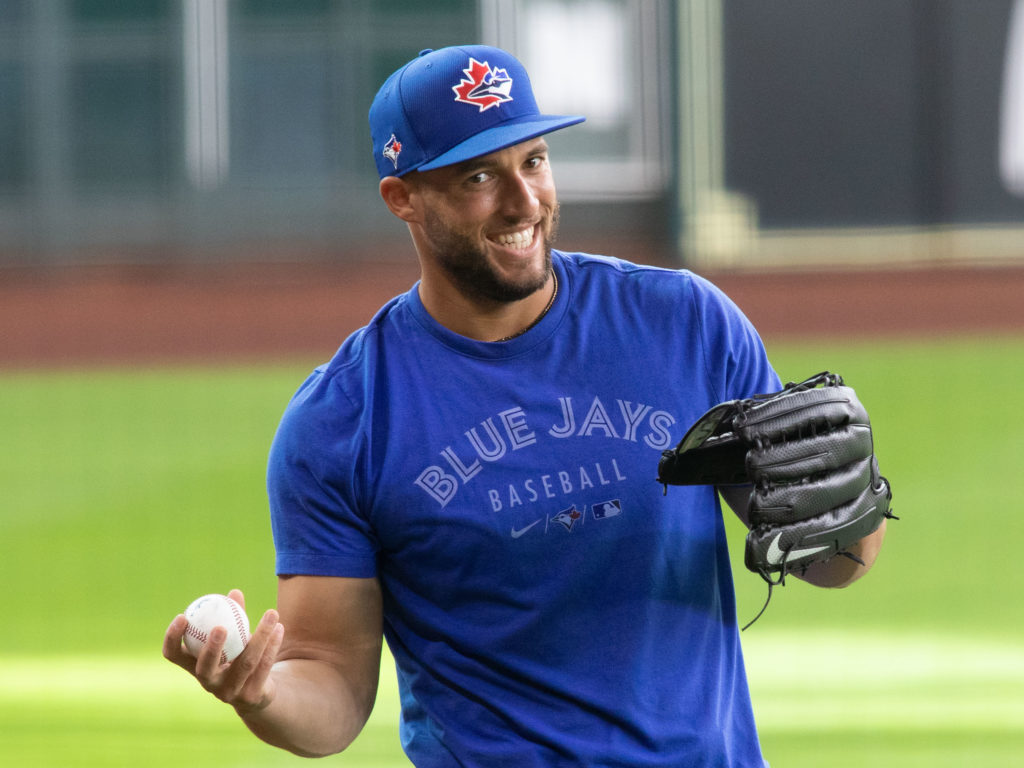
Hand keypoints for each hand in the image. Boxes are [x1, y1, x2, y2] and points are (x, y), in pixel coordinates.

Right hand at [163, 588, 284, 712]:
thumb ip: (233, 617)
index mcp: (195, 666)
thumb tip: (234, 593)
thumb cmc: (238, 657)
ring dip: (260, 636)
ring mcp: (229, 692)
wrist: (258, 693)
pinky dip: (272, 645)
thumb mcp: (233, 638)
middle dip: (211, 648)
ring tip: (271, 613)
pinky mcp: (251, 696)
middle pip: (205, 668)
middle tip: (220, 627)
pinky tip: (279, 628)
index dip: (172, 638)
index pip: (174, 655)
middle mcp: (208, 682)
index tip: (183, 616)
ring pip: (245, 663)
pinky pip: (263, 667)